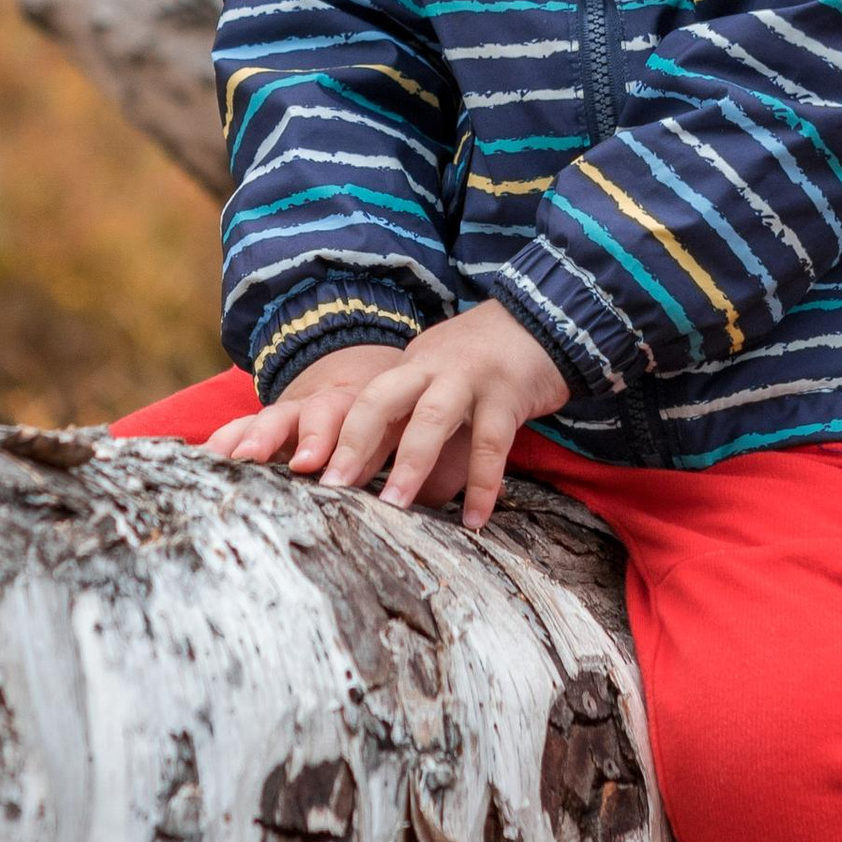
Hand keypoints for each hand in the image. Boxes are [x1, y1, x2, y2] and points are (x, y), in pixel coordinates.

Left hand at [208, 306, 568, 530]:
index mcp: (407, 369)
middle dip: (354, 444)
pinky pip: (492, 443)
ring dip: (411, 463)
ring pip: (432, 418)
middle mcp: (429, 369)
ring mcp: (468, 378)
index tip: (302, 471)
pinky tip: (475, 520)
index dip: (332, 436)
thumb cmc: (482, 366)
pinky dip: (482, 484)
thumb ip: (411, 430)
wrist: (540, 321)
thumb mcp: (438, 389)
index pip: (360, 402)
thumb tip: (385, 488)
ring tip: (393, 508)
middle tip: (332, 489)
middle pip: (380, 400)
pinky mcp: (507, 394)